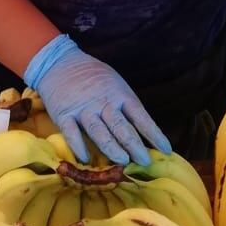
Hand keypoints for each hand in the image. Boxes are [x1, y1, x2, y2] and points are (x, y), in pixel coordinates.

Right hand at [24, 34, 170, 166]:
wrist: (60, 62)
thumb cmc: (93, 76)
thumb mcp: (115, 83)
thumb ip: (125, 105)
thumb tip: (143, 132)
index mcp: (119, 94)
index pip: (141, 116)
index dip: (154, 134)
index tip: (166, 150)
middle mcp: (103, 102)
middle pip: (121, 127)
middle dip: (135, 145)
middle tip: (145, 162)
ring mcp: (83, 109)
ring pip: (99, 131)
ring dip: (112, 147)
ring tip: (123, 161)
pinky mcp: (64, 114)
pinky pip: (71, 132)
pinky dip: (78, 146)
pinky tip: (85, 159)